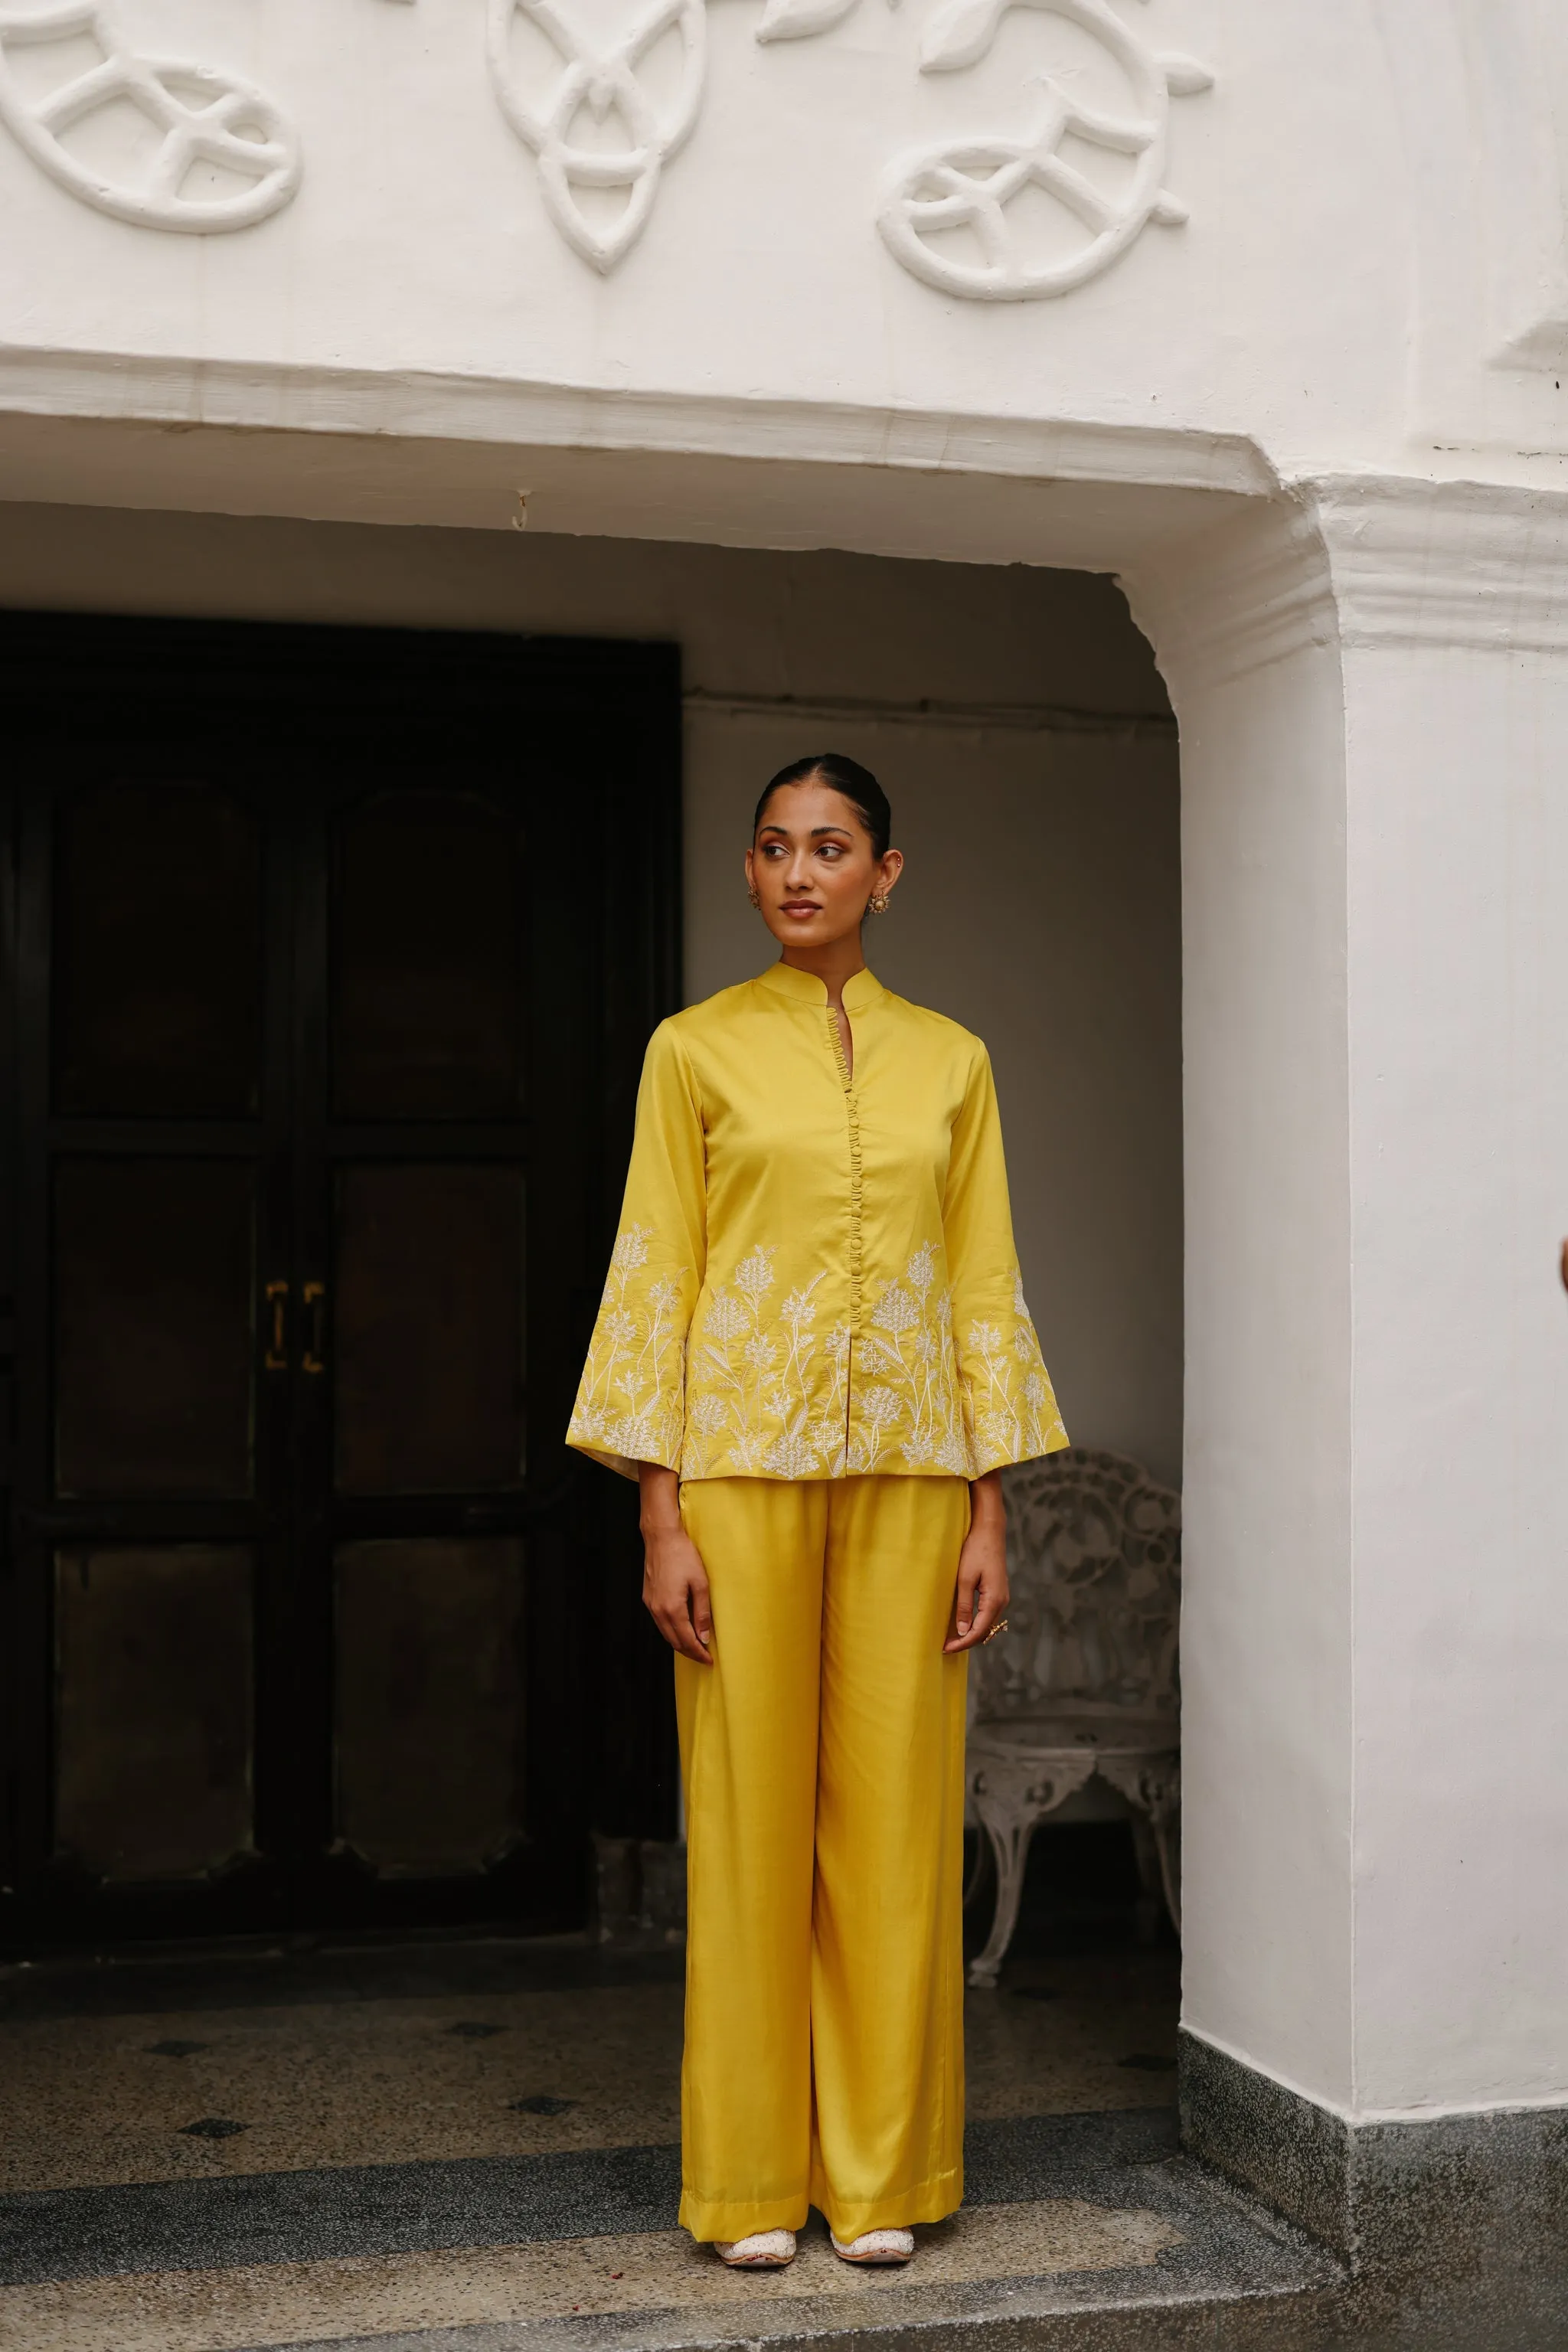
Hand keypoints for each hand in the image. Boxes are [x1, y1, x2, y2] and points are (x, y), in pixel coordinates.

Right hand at [638, 1463, 712, 1664]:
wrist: (661, 1538)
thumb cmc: (683, 1556)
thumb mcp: (700, 1583)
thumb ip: (702, 1612)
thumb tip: (705, 1637)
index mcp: (672, 1609)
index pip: (687, 1640)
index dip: (699, 1653)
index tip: (709, 1660)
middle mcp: (658, 1610)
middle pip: (674, 1641)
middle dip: (689, 1652)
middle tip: (704, 1657)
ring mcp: (650, 1604)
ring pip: (665, 1633)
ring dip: (679, 1643)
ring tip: (695, 1646)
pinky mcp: (648, 1598)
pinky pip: (659, 1622)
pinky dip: (671, 1631)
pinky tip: (681, 1629)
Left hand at [944, 1471, 1008, 1653]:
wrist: (989, 1530)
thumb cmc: (975, 1551)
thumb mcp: (964, 1579)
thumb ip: (964, 1606)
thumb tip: (963, 1632)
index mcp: (995, 1600)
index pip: (978, 1631)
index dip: (962, 1643)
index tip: (945, 1649)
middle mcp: (1002, 1602)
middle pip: (984, 1631)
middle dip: (965, 1641)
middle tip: (945, 1647)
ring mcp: (1001, 1597)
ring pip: (986, 1624)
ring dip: (970, 1634)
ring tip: (951, 1639)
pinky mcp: (997, 1591)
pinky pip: (987, 1614)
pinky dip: (975, 1623)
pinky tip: (963, 1624)